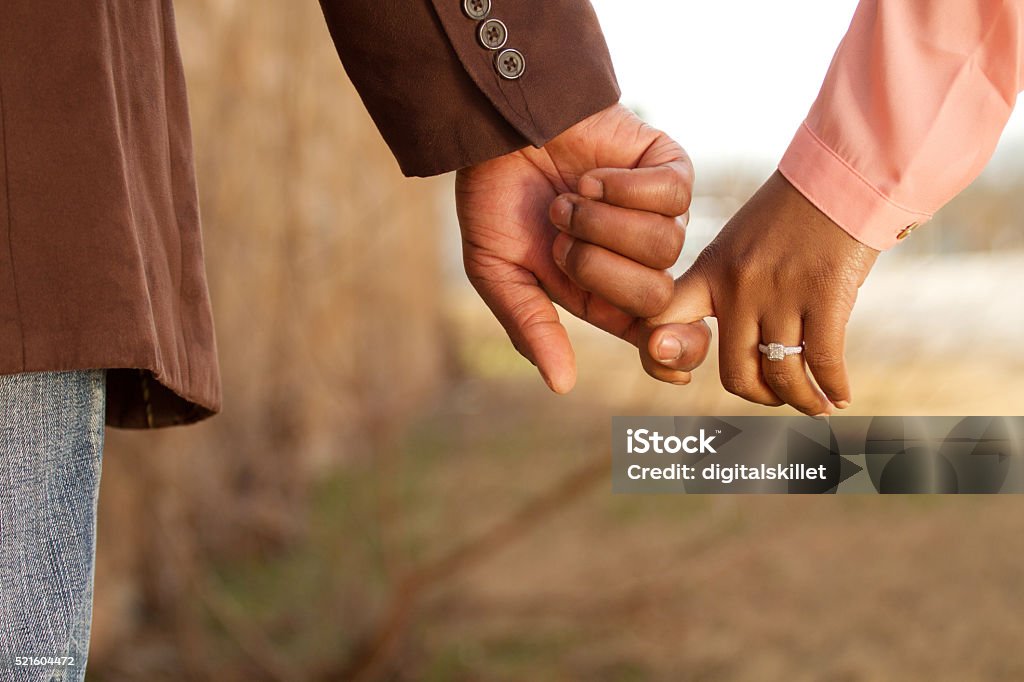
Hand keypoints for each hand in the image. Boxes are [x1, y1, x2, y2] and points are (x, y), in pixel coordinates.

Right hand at [457, 103, 709, 392]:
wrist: (497, 126)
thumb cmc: (495, 199)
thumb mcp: (497, 272)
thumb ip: (530, 326)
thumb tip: (562, 385)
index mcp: (603, 294)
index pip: (658, 336)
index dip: (673, 352)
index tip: (660, 354)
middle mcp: (638, 260)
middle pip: (657, 295)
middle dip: (599, 268)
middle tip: (560, 239)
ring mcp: (658, 214)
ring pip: (665, 244)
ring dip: (603, 222)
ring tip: (569, 200)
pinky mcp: (668, 169)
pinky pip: (672, 194)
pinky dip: (624, 187)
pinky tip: (592, 177)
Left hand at [641, 171, 878, 415]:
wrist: (840, 177)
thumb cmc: (791, 216)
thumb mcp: (738, 244)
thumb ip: (725, 287)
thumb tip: (732, 340)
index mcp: (710, 272)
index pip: (660, 320)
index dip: (661, 357)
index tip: (681, 375)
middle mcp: (739, 287)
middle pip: (735, 373)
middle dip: (759, 395)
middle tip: (776, 395)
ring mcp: (781, 292)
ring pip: (782, 374)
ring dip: (802, 399)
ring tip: (816, 404)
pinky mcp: (825, 294)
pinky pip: (823, 360)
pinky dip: (833, 388)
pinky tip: (841, 396)